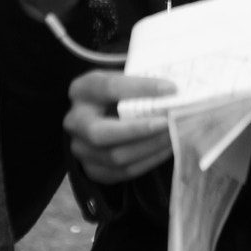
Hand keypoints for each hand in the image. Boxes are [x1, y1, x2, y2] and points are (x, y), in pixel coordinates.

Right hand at [65, 69, 177, 183]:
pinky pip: (122, 172)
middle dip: (139, 130)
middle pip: (101, 133)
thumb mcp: (125, 77)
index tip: (171, 89)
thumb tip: (175, 90)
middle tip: (168, 123)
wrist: (105, 112)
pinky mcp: (92, 169)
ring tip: (173, 136)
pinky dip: (148, 161)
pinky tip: (165, 149)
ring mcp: (80, 148)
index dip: (141, 88)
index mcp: (83, 89)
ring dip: (149, 147)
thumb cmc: (122, 91)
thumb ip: (144, 81)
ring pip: (115, 156)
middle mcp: (75, 120)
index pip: (109, 88)